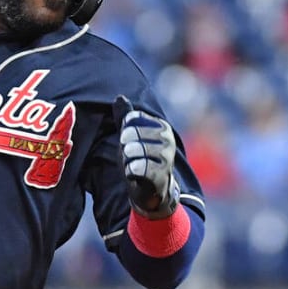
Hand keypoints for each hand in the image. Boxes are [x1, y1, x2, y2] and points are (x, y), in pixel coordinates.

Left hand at [113, 95, 179, 219]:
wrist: (154, 191)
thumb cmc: (142, 159)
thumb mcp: (132, 137)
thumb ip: (125, 118)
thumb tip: (119, 97)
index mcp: (161, 126)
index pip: (131, 120)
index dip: (125, 133)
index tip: (130, 142)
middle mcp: (167, 139)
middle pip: (131, 135)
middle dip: (125, 147)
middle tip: (131, 157)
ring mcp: (166, 157)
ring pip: (132, 151)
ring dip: (127, 161)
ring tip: (134, 165)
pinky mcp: (160, 175)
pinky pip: (136, 168)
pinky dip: (130, 172)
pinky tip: (135, 174)